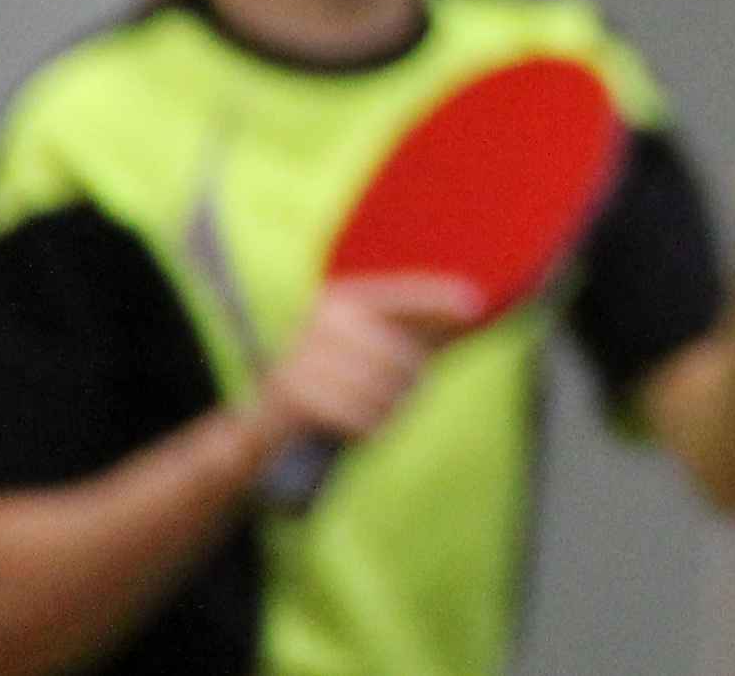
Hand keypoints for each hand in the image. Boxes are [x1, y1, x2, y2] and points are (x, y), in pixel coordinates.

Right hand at [247, 273, 482, 453]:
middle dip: (410, 384)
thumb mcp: (372, 356)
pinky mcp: (294, 395)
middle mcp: (321, 320)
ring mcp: (304, 355)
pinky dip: (367, 429)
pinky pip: (358, 414)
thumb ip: (421, 335)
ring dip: (389, 411)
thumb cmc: (333, 393)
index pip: (400, 297)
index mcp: (340, 301)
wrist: (258, 437)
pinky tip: (359, 431)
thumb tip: (476, 313)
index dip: (437, 300)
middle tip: (393, 400)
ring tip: (373, 415)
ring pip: (383, 387)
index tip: (475, 304)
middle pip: (400, 353)